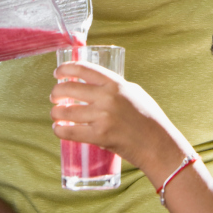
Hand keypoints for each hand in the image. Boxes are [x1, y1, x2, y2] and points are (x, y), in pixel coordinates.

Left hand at [50, 62, 191, 183]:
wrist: (157, 143)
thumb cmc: (148, 117)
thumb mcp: (133, 92)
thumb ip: (114, 87)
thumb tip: (94, 84)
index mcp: (115, 83)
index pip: (83, 69)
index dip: (66, 68)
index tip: (58, 72)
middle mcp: (107, 97)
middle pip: (69, 89)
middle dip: (56, 92)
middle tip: (54, 96)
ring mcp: (102, 117)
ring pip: (66, 111)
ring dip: (56, 112)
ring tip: (56, 113)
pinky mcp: (99, 136)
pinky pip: (70, 131)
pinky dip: (59, 130)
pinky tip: (58, 128)